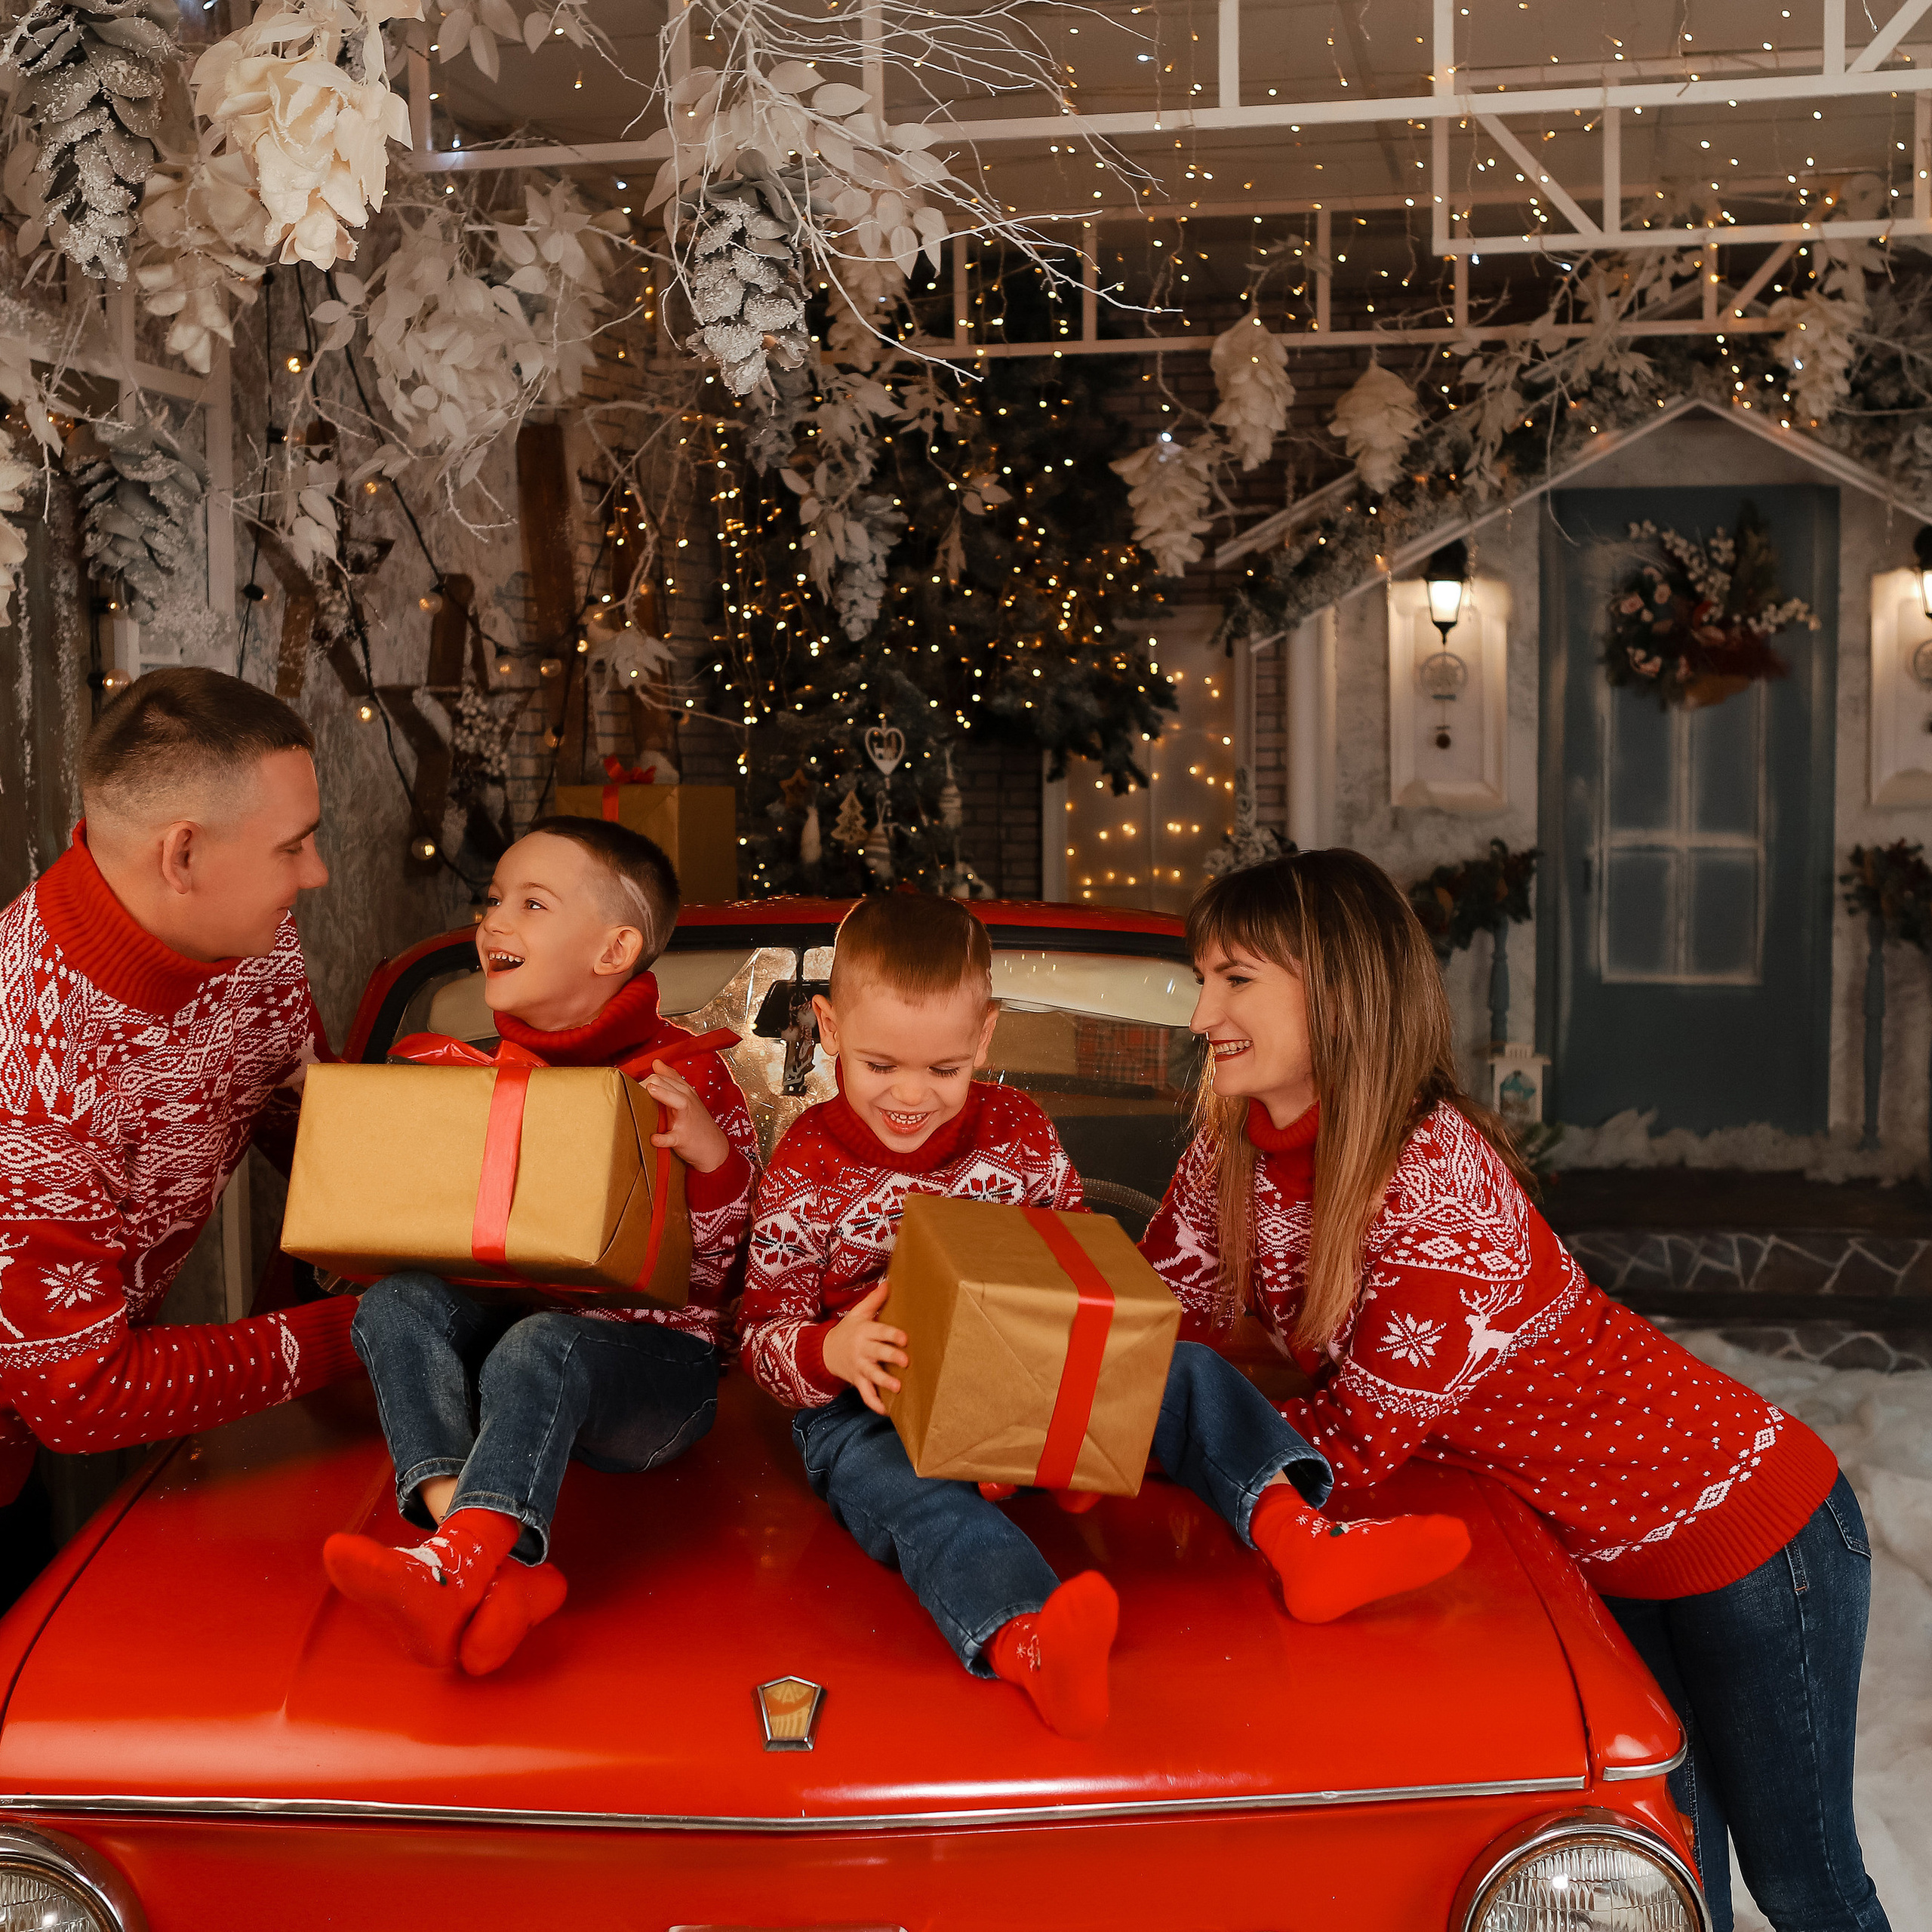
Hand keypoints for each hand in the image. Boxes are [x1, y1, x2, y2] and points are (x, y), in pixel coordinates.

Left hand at [642, 1061, 730, 1173]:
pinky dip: (663, 1138)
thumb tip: (656, 1062)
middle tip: (630, 1089)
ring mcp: (685, 1120)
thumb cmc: (695, 1120)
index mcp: (684, 1092)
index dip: (646, 1079)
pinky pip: (673, 1137)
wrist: (712, 1147)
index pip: (664, 1077)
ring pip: (678, 1102)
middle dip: (649, 1083)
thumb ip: (671, 1079)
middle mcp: (686, 1102)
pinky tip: (654, 1138)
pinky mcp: (683, 1139)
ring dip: (664, 1095)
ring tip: (649, 1091)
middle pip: (668, 1084)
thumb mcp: (686, 1096)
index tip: (631, 1086)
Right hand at [820, 1283, 908, 1415]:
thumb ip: (873, 1300)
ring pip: (872, 1376)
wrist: (824, 1352)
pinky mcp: (857, 1381)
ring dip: (884, 1382)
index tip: (904, 1339)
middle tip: (905, 1361)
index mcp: (864, 1332)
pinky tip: (887, 1411)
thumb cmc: (848, 1331)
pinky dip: (875, 1403)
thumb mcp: (857, 1314)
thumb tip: (888, 1282)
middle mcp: (862, 1350)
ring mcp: (859, 1367)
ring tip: (898, 1388)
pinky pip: (865, 1395)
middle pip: (877, 1353)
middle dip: (890, 1357)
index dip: (891, 1335)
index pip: (879, 1332)